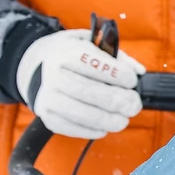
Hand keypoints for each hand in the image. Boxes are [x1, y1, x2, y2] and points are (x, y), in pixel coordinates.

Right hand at [15, 29, 145, 138]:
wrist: (35, 67)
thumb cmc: (71, 56)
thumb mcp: (91, 44)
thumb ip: (117, 56)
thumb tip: (139, 71)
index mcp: (65, 53)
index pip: (95, 65)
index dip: (118, 75)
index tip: (132, 82)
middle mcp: (53, 75)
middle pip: (91, 93)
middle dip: (119, 101)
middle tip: (134, 105)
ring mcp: (48, 98)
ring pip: (84, 114)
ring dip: (109, 120)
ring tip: (123, 120)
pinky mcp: (48, 117)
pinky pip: (73, 129)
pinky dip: (92, 131)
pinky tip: (105, 128)